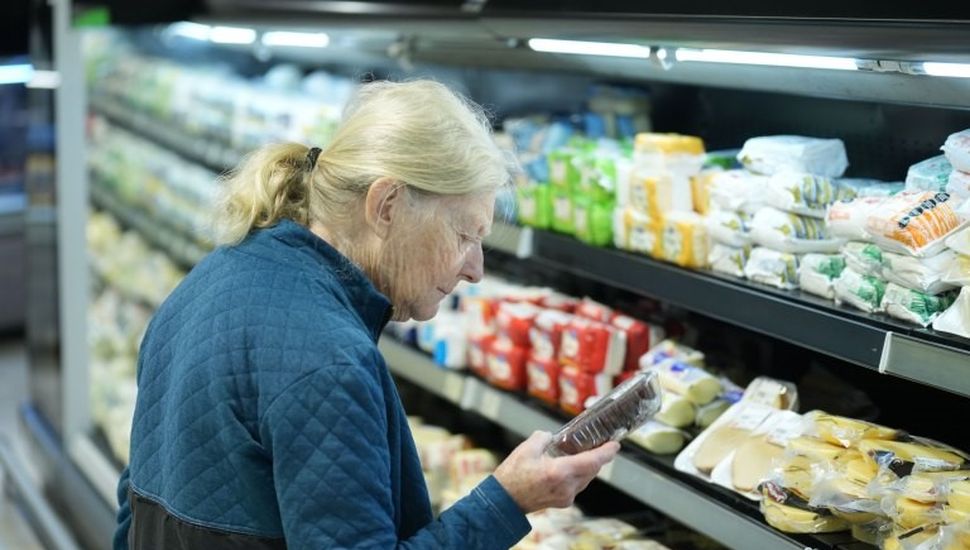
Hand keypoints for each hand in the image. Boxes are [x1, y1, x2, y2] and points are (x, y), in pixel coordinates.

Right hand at [493, 431, 619, 512]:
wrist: (504, 501)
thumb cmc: (513, 475)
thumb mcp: (527, 449)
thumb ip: (543, 438)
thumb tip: (552, 437)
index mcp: (559, 472)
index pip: (592, 461)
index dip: (606, 452)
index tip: (615, 445)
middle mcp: (567, 486)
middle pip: (592, 470)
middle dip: (598, 457)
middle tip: (601, 444)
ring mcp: (566, 496)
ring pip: (586, 479)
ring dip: (588, 467)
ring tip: (585, 454)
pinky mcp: (563, 502)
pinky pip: (577, 485)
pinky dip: (578, 475)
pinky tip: (571, 467)